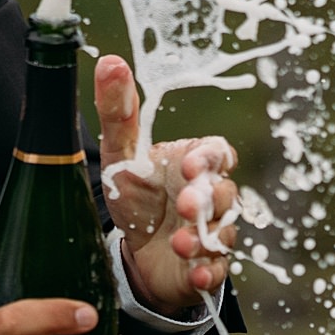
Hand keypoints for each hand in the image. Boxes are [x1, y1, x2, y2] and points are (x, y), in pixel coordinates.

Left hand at [93, 54, 238, 312]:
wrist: (134, 251)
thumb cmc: (135, 194)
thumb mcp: (120, 153)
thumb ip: (118, 111)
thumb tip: (109, 60)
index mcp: (195, 162)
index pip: (218, 152)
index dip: (210, 158)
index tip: (191, 165)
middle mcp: (212, 195)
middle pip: (225, 192)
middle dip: (207, 198)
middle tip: (184, 203)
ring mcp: (214, 231)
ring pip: (224, 231)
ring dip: (204, 237)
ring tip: (179, 243)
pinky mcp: (208, 266)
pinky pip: (217, 270)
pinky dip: (207, 272)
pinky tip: (192, 273)